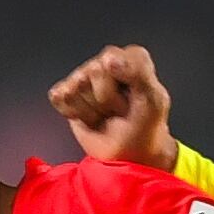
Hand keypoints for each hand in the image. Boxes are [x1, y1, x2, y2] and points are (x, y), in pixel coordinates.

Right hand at [47, 44, 178, 168]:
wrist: (131, 156)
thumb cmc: (145, 128)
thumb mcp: (154, 101)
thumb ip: (139, 73)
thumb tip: (109, 60)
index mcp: (130, 57)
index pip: (113, 59)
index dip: (124, 84)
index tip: (135, 100)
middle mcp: (104, 62)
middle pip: (93, 71)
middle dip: (107, 100)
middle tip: (119, 112)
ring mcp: (83, 77)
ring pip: (75, 88)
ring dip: (92, 111)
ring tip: (106, 116)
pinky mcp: (66, 94)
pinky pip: (58, 97)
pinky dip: (73, 114)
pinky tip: (88, 119)